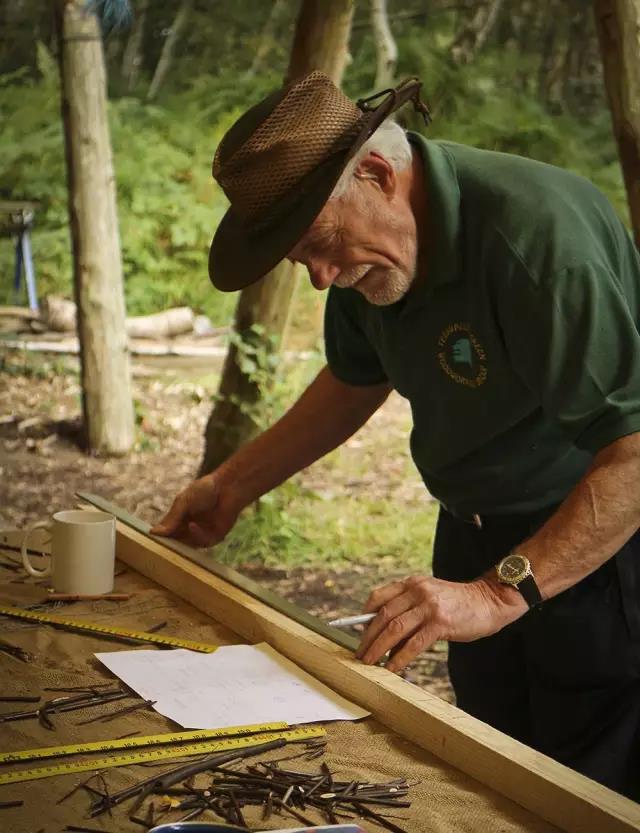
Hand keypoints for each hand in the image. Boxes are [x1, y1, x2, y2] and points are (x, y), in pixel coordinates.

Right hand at [150, 473, 241, 547]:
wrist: (227, 487)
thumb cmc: (204, 490)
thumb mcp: (183, 502)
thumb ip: (172, 518)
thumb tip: (154, 533)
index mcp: (180, 520)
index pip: (168, 533)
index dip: (161, 537)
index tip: (151, 541)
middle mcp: (190, 529)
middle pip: (177, 542)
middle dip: (170, 545)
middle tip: (161, 546)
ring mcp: (202, 535)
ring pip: (189, 546)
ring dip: (182, 542)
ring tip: (175, 535)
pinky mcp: (215, 537)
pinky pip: (203, 542)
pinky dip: (196, 535)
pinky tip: (192, 526)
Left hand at [355, 574, 525, 672]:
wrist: (489, 601)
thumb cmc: (458, 604)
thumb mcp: (430, 596)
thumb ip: (409, 608)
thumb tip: (385, 635)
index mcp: (412, 584)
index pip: (379, 596)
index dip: (364, 615)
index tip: (357, 631)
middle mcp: (418, 591)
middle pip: (383, 615)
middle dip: (368, 637)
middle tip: (360, 654)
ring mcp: (429, 606)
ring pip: (395, 629)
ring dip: (378, 648)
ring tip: (370, 662)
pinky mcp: (440, 623)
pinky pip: (414, 644)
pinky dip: (399, 658)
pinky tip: (392, 668)